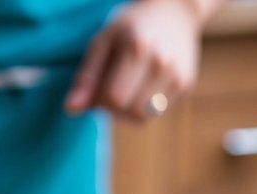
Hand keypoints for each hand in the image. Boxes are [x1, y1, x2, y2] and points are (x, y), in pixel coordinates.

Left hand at [65, 0, 207, 122]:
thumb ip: (86, 77)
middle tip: (114, 85)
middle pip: (128, 111)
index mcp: (138, 49)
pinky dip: (145, 106)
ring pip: (142, 117)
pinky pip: (157, 113)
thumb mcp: (103, 43)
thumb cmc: (130, 28)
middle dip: (114, 107)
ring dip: (128, 110)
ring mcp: (177, 75)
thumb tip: (70, 110)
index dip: (101, 98)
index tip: (101, 84)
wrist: (174, 12)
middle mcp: (162, 63)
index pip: (113, 99)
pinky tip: (146, 84)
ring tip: (130, 85)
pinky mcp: (186, 85)